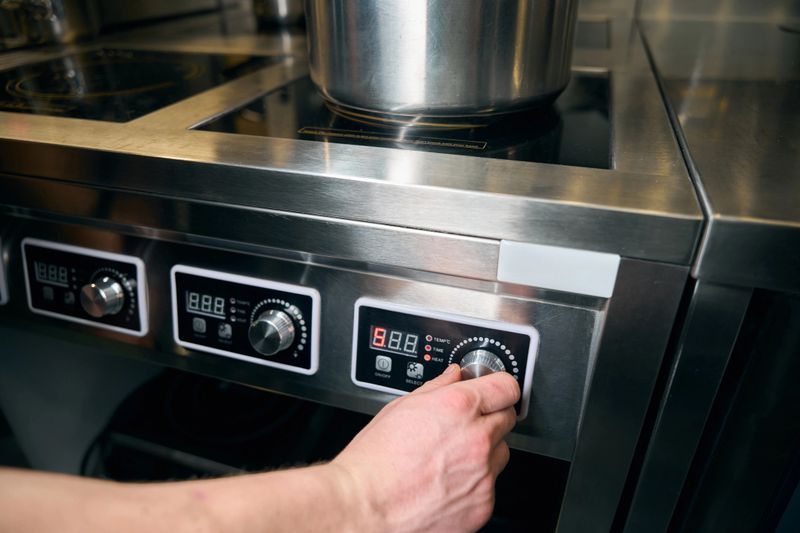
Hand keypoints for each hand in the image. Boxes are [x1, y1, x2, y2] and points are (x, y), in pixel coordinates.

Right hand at [331, 364, 519, 532]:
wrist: (365, 505)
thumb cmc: (375, 460)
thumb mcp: (401, 407)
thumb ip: (437, 387)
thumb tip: (454, 376)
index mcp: (458, 407)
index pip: (506, 387)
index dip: (499, 387)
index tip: (494, 391)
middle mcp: (477, 439)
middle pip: (507, 419)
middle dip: (489, 418)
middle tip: (463, 428)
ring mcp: (483, 474)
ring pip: (501, 453)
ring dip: (485, 452)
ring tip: (450, 459)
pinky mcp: (483, 505)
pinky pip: (490, 486)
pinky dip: (474, 484)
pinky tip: (446, 482)